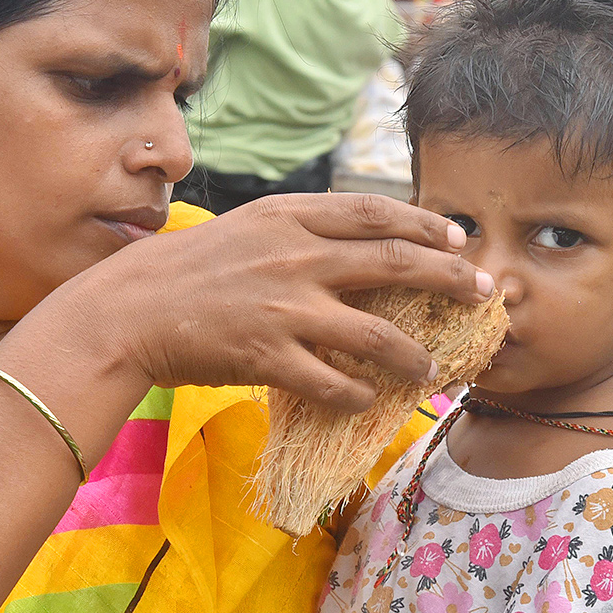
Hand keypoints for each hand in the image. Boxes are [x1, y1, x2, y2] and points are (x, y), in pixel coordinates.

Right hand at [54, 193, 492, 412]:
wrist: (129, 308)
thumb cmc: (184, 268)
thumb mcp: (244, 228)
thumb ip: (296, 229)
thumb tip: (351, 241)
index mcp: (287, 217)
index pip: (374, 213)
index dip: (423, 223)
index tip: (454, 236)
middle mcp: (294, 256)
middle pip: (393, 262)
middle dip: (448, 277)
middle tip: (483, 291)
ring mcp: (284, 307)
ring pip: (377, 333)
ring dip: (415, 355)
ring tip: (435, 371)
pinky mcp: (268, 356)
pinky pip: (333, 382)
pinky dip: (358, 394)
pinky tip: (367, 400)